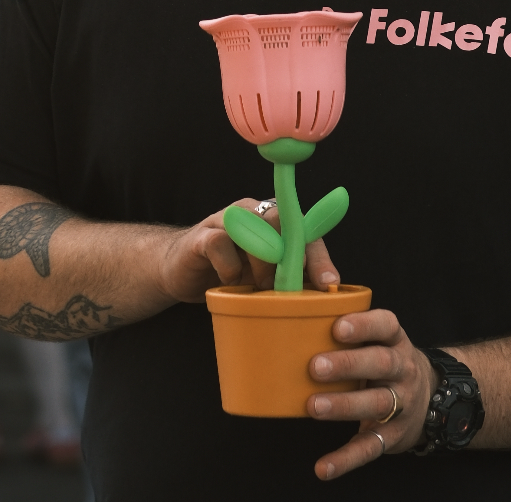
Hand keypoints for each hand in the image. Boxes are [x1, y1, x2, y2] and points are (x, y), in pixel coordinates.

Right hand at [156, 199, 338, 305]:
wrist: (181, 271)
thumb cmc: (231, 273)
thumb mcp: (265, 277)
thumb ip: (289, 276)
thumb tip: (324, 298)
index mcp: (274, 220)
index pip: (305, 228)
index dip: (319, 255)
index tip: (329, 284)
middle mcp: (253, 211)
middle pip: (283, 219)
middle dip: (294, 256)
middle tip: (294, 288)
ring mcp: (227, 219)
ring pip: (256, 226)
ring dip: (264, 261)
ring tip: (263, 288)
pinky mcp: (203, 235)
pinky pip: (221, 243)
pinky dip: (230, 268)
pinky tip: (229, 283)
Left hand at [308, 309, 437, 479]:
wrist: (430, 397)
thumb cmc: (386, 361)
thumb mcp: (380, 342)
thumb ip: (352, 335)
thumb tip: (299, 326)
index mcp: (396, 341)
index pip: (386, 325)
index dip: (364, 326)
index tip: (337, 327)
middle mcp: (403, 369)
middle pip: (381, 363)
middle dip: (348, 364)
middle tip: (315, 367)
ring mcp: (401, 404)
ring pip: (376, 403)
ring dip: (344, 405)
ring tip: (314, 406)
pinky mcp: (392, 435)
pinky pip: (369, 447)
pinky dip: (346, 460)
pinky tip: (323, 467)